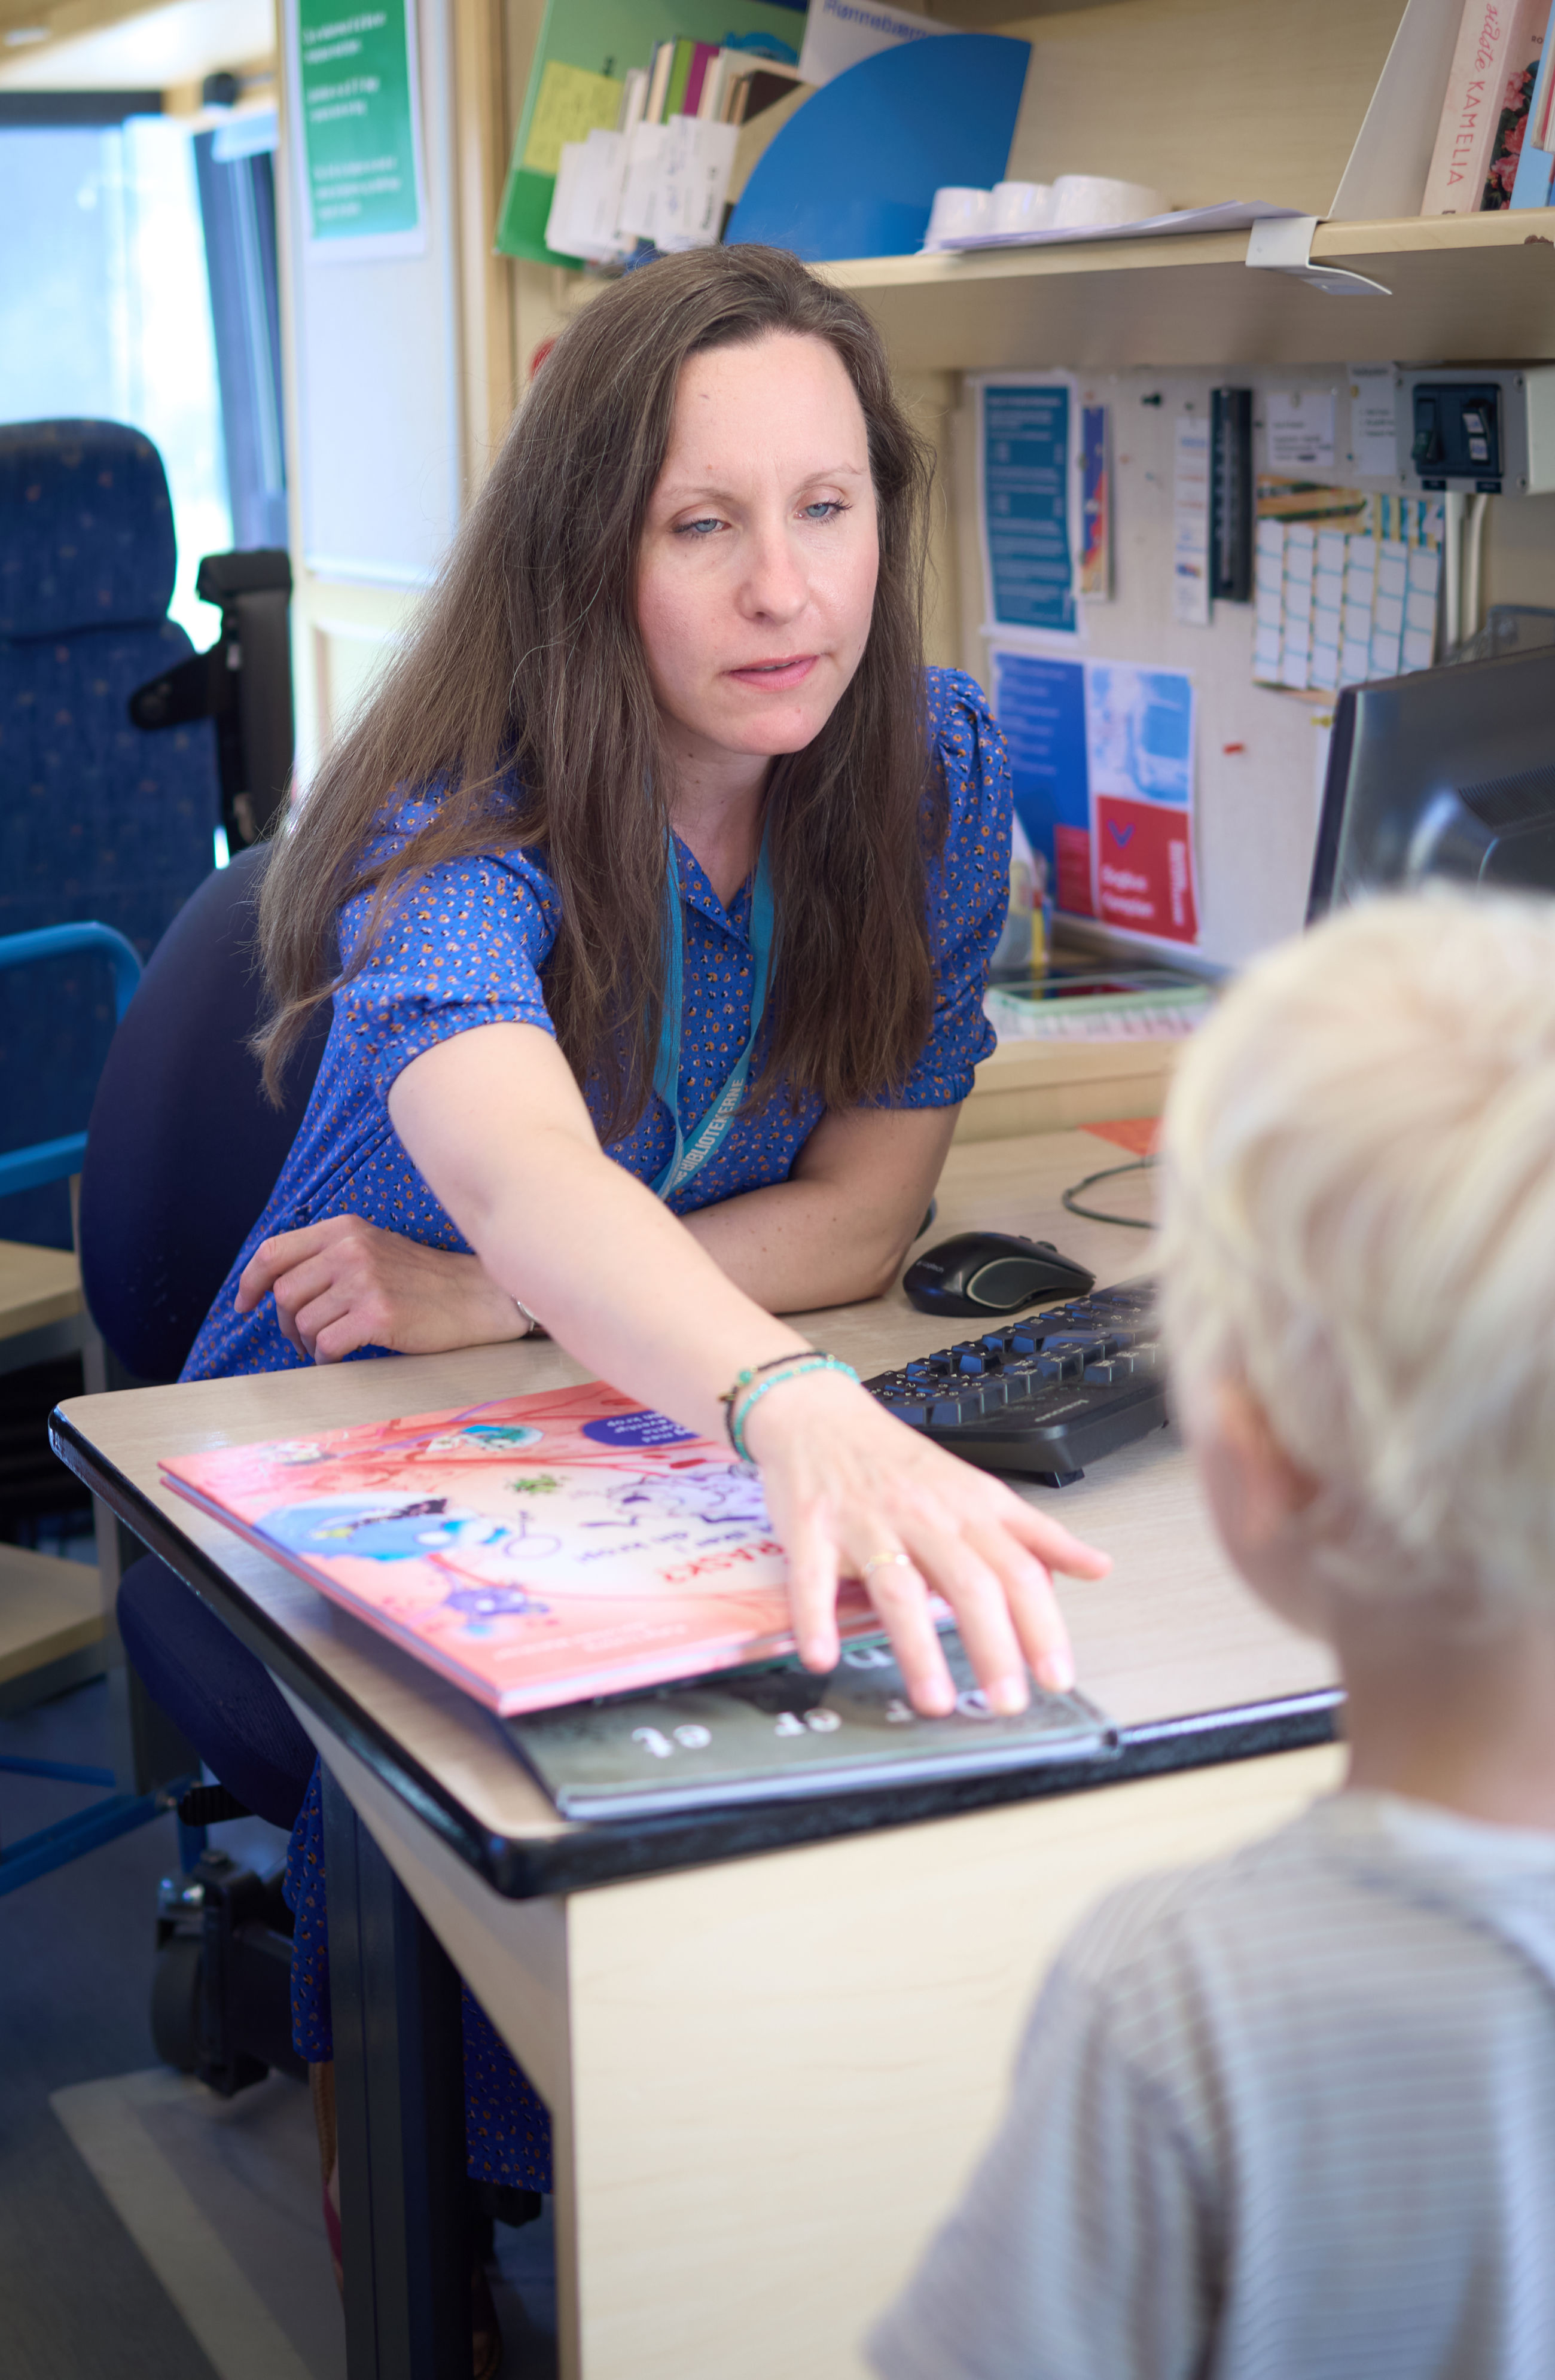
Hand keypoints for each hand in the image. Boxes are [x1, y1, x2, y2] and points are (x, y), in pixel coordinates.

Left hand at [235, 1216, 530, 1363]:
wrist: (478, 1297)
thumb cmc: (425, 1280)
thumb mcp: (374, 1248)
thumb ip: (331, 1256)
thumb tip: (278, 1288)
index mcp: (345, 1229)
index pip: (274, 1252)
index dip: (250, 1282)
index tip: (245, 1305)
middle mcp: (350, 1249)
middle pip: (284, 1293)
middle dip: (285, 1324)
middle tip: (301, 1339)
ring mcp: (364, 1281)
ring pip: (303, 1323)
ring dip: (309, 1345)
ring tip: (329, 1348)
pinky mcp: (377, 1315)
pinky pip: (326, 1346)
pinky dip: (326, 1360)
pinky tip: (342, 1359)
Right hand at [744, 1367, 1110, 1717]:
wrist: (822, 1416)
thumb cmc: (901, 1463)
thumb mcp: (980, 1490)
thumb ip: (1037, 1535)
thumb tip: (1097, 1567)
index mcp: (969, 1509)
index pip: (1019, 1569)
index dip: (1042, 1624)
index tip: (1056, 1675)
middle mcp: (923, 1516)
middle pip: (968, 1582)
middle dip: (993, 1646)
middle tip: (1007, 1701)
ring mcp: (866, 1522)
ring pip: (899, 1586)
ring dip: (918, 1647)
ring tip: (935, 1699)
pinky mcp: (812, 1528)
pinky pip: (812, 1577)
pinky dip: (817, 1618)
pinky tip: (824, 1656)